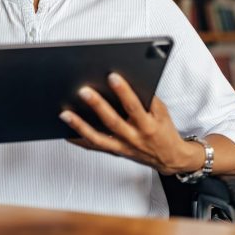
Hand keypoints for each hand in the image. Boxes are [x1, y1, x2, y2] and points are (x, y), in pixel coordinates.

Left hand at [59, 73, 203, 174]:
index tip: (112, 76)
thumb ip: (146, 97)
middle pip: (112, 122)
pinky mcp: (115, 152)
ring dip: (80, 126)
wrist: (170, 158)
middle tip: (83, 91)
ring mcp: (122, 147)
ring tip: (65, 114)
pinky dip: (78, 140)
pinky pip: (93, 147)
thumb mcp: (161, 111)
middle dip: (97, 106)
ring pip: (98, 138)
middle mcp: (133, 138)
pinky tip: (66, 131)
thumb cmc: (163, 130)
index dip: (124, 91)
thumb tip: (128, 79)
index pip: (134, 107)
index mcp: (148, 125)